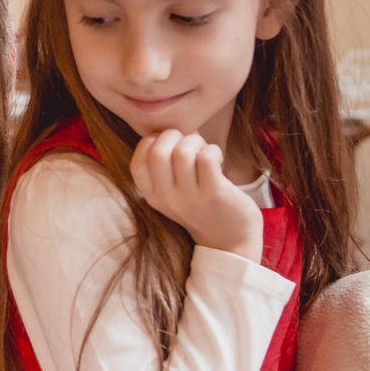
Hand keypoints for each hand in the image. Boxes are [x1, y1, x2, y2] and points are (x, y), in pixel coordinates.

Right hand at [129, 130, 262, 259]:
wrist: (231, 240)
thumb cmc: (203, 206)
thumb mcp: (173, 194)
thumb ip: (165, 168)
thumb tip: (170, 130)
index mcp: (153, 196)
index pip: (138, 161)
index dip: (153, 143)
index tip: (170, 146)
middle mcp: (167, 198)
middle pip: (158, 151)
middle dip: (174, 136)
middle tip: (190, 145)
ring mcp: (190, 197)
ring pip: (183, 151)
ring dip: (197, 142)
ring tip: (206, 152)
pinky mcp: (214, 193)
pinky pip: (206, 157)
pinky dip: (213, 150)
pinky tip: (218, 161)